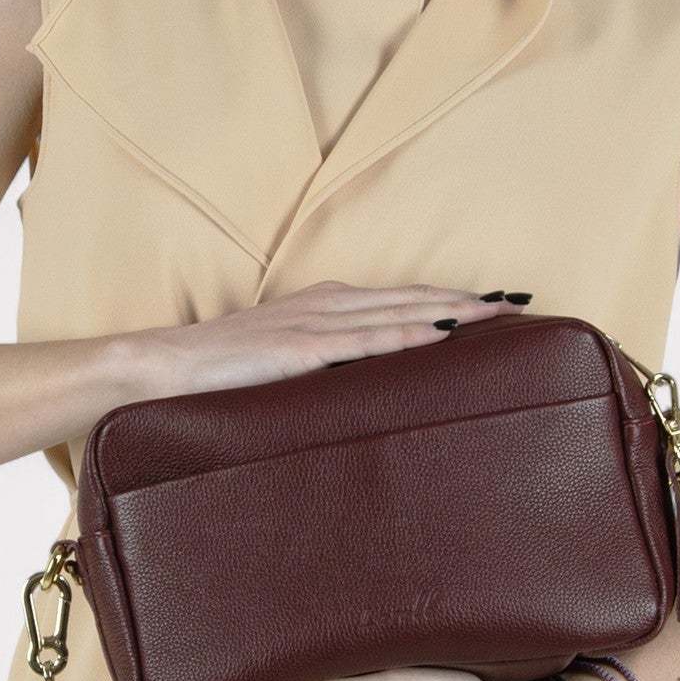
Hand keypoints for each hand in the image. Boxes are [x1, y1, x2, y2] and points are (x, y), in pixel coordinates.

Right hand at [141, 278, 533, 398]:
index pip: (400, 298)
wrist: (161, 368)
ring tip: (497, 312)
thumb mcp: (282, 360)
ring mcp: (312, 327)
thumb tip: (364, 383)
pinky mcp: (298, 351)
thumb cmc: (219, 371)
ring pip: (398, 312)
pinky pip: (364, 342)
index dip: (450, 297)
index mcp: (324, 306)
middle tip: (518, 302)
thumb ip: (324, 363)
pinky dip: (406, 334)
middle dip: (467, 300)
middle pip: (411, 298)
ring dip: (451, 309)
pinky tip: (440, 333)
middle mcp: (326, 307)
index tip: (496, 303)